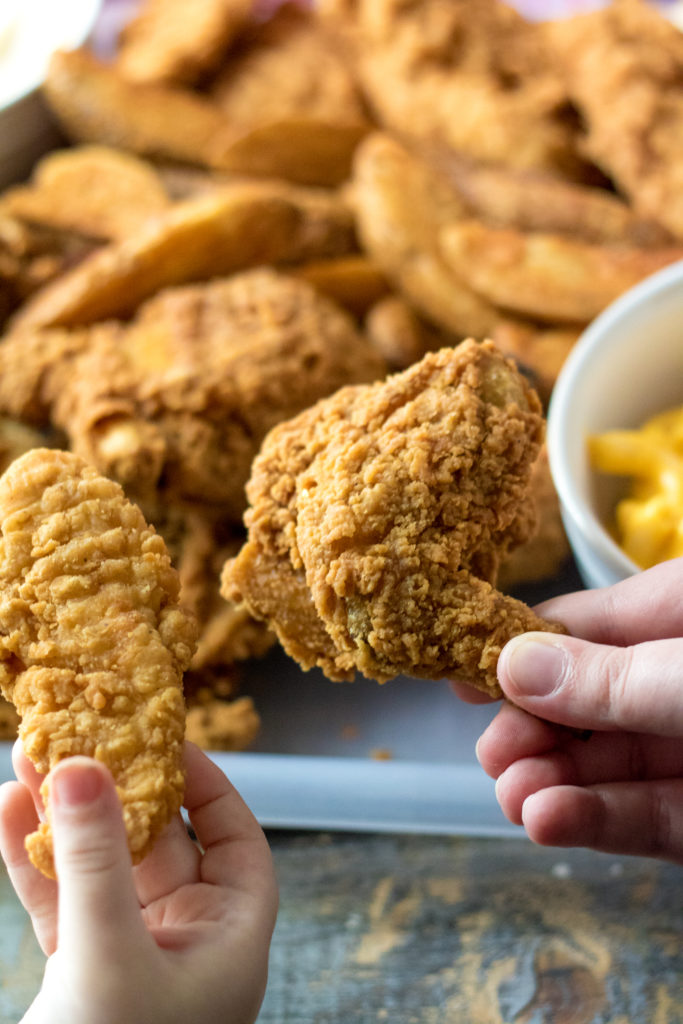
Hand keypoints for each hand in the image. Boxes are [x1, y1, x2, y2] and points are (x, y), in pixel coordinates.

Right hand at [0, 741, 277, 1023]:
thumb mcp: (110, 954)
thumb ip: (95, 861)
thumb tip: (83, 768)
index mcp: (228, 938)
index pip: (234, 840)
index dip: (205, 785)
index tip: (166, 740)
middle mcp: (186, 942)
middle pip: (157, 843)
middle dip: (113, 789)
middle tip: (79, 736)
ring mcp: (131, 955)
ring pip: (101, 867)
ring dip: (64, 817)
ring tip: (30, 758)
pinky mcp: (79, 973)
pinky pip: (60, 901)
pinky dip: (35, 861)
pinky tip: (8, 811)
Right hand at [475, 557, 682, 861]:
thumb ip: (612, 679)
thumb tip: (512, 664)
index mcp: (679, 614)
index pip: (581, 626)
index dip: (516, 651)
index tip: (459, 683)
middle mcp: (676, 679)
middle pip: (586, 702)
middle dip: (533, 730)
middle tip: (494, 757)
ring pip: (609, 765)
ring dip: (554, 783)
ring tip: (514, 799)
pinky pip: (646, 816)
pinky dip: (597, 821)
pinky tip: (549, 821)